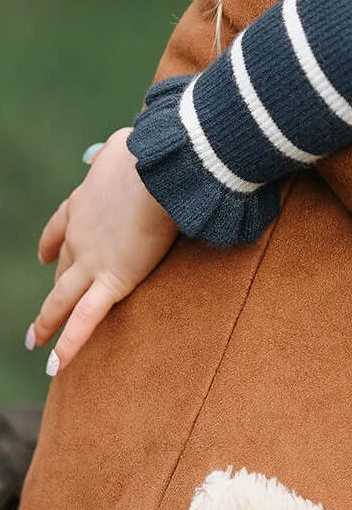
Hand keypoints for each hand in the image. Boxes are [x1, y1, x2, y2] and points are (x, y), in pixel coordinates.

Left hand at [27, 127, 177, 372]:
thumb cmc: (148, 151)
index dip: (51, 243)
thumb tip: (119, 148)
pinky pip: (85, 320)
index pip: (60, 227)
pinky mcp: (112, 281)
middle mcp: (80, 235)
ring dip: (46, 321)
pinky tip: (54, 366)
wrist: (158, 171)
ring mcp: (92, 261)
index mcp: (83, 202)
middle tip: (46, 307)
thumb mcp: (124, 143)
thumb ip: (116, 152)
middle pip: (62, 266)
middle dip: (54, 286)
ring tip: (34, 342)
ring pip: (61, 299)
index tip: (45, 254)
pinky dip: (68, 345)